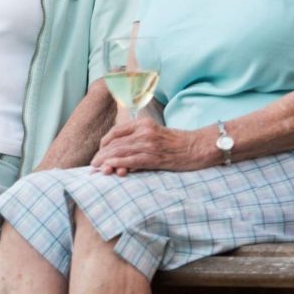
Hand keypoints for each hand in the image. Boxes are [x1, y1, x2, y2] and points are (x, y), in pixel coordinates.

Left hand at [90, 115, 209, 174]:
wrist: (199, 146)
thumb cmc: (179, 143)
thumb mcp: (156, 134)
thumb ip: (139, 140)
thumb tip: (121, 154)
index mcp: (142, 123)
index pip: (115, 132)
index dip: (104, 143)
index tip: (100, 153)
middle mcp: (143, 131)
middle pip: (115, 142)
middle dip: (102, 154)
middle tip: (93, 165)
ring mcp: (149, 143)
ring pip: (120, 151)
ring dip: (106, 161)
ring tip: (98, 169)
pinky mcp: (155, 156)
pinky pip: (132, 160)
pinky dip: (118, 164)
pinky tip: (110, 168)